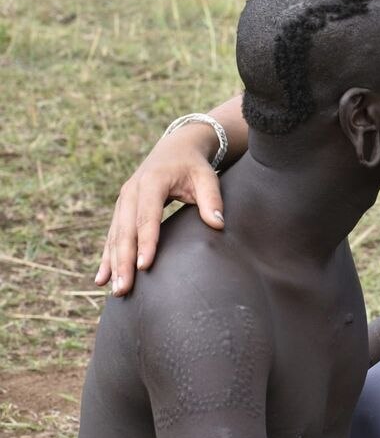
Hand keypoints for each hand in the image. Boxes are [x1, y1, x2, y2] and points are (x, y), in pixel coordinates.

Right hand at [95, 125, 224, 295]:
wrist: (176, 148)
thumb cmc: (194, 166)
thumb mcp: (207, 177)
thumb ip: (212, 199)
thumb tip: (218, 224)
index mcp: (152, 182)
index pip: (148, 217)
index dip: (146, 242)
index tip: (144, 266)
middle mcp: (131, 191)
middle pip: (125, 230)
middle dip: (123, 261)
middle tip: (123, 288)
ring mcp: (123, 200)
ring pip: (115, 235)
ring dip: (113, 263)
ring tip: (114, 289)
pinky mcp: (121, 208)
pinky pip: (112, 235)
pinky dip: (108, 256)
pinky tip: (102, 278)